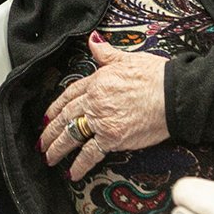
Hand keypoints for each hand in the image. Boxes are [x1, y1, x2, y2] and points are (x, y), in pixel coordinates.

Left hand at [39, 33, 168, 180]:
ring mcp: (101, 120)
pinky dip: (80, 164)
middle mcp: (94, 101)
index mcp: (97, 81)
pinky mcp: (112, 138)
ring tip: (49, 158)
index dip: (55, 107)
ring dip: (58, 148)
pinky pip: (90, 153)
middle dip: (51, 131)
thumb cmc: (155, 76)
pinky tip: (72, 173)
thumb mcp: (127, 58)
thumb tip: (93, 40)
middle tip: (41, 141)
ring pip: (72, 135)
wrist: (172, 94)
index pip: (69, 94)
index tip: (47, 117)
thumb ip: (106, 53)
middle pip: (66, 116)